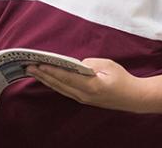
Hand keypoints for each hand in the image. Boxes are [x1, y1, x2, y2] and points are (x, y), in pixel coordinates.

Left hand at [26, 58, 146, 111]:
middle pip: (58, 84)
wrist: (134, 97)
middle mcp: (84, 95)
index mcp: (90, 86)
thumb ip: (88, 64)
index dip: (50, 70)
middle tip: (27, 66)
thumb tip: (75, 65)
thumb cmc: (122, 79)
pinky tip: (46, 78)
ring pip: (59, 88)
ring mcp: (83, 99)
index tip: (37, 64)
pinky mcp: (84, 99)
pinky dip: (54, 83)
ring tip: (33, 71)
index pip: (65, 77)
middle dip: (42, 75)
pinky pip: (65, 90)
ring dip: (46, 80)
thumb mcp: (107, 65)